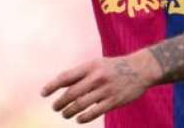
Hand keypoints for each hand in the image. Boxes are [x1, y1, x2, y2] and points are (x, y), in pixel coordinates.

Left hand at [41, 50, 159, 123]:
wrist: (140, 69)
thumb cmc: (113, 68)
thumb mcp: (96, 64)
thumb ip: (80, 74)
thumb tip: (58, 84)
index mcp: (90, 66)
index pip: (66, 77)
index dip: (52, 86)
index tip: (43, 93)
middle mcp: (97, 77)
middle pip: (71, 93)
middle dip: (60, 102)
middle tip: (55, 107)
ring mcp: (105, 90)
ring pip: (81, 104)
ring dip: (69, 111)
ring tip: (65, 114)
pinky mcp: (114, 101)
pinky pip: (94, 112)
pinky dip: (83, 117)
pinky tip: (78, 119)